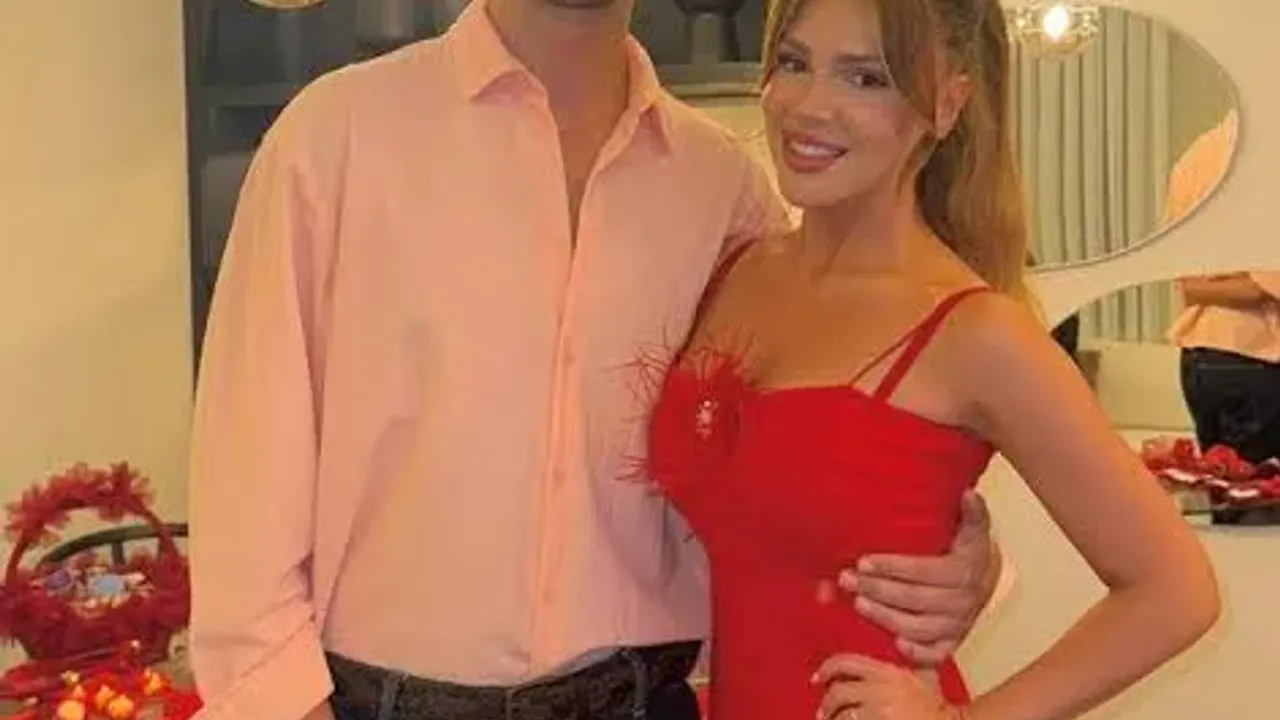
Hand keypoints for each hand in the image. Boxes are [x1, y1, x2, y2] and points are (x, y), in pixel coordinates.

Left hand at [813, 654, 961, 719]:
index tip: (818, 678)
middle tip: (823, 713)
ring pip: (842, 714)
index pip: (846, 662)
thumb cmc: (941, 711)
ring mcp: (878, 710)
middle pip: (838, 692)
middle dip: (827, 704)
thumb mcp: (927, 678)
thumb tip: (906, 645)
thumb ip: (914, 661)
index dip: (826, 669)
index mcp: (888, 672)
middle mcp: (880, 689)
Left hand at [839, 491, 995, 664]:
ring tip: (857, 603)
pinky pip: (935, 654)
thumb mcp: (971, 530)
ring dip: (885, 617)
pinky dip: (916, 653)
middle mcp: (963, 601)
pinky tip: (894, 643)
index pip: (922, 571)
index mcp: (964, 571)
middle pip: (914, 599)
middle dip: (877, 589)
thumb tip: (968, 493)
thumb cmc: (966, 551)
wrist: (986, 580)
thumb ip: (971, 514)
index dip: (891, 567)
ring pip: (918, 627)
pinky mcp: (953, 643)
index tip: (862, 561)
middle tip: (847, 580)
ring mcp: (958, 625)